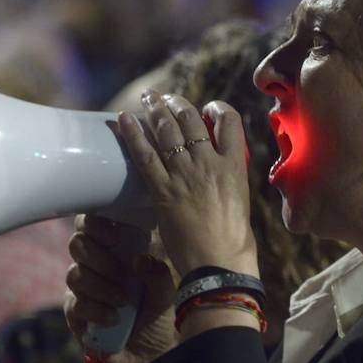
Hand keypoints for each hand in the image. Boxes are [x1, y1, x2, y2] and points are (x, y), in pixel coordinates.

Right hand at [65, 214, 176, 362]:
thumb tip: (139, 261)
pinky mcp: (76, 313)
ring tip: (123, 302)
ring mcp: (84, 287)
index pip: (93, 222)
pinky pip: (74, 304)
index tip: (115, 236)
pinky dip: (95, 311)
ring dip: (100, 287)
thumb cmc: (160, 314)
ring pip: (74, 274)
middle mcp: (96, 263)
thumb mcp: (166, 293)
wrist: (152, 354)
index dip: (97, 224)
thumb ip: (158, 274)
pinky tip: (114, 318)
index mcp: (117, 248)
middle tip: (122, 275)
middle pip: (77, 244)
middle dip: (100, 259)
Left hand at [117, 91, 258, 278]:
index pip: (229, 121)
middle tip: (165, 98)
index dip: (217, 108)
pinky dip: (133, 134)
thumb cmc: (234, 241)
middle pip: (191, 119)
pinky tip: (124, 119)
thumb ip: (226, 181)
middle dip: (176, 102)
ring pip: (167, 130)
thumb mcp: (239, 201)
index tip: (207, 109)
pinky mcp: (163, 191)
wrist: (220, 265)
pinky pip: (145, 156)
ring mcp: (185, 176)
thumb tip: (213, 175)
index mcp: (234, 166)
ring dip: (155, 109)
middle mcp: (209, 164)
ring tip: (148, 98)